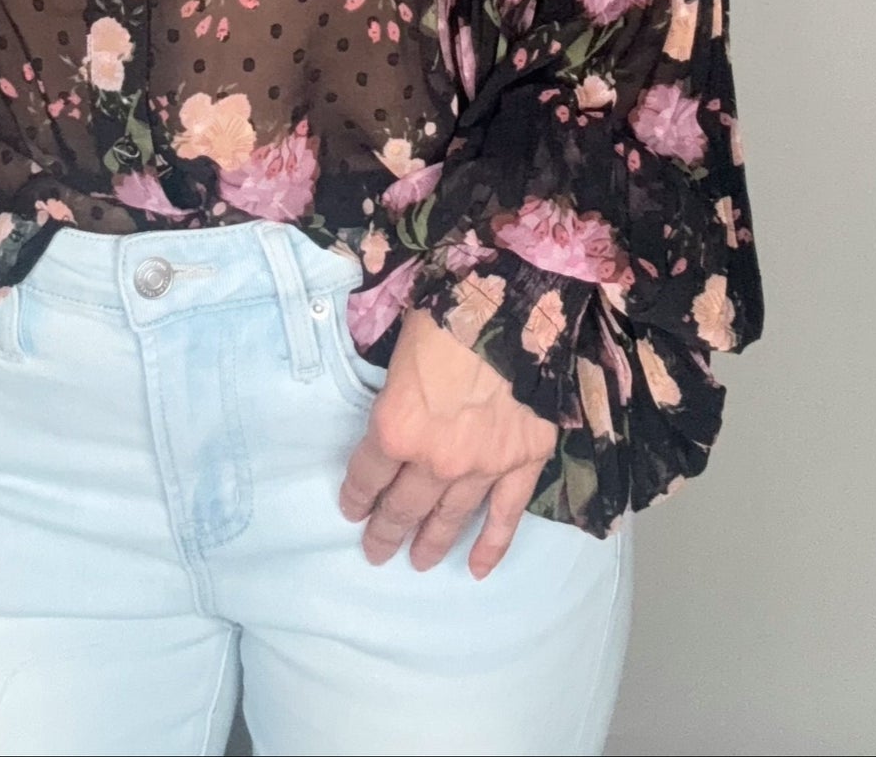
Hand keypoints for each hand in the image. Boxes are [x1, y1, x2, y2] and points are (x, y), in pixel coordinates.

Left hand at [337, 304, 558, 579]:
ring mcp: (482, 468)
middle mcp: (435, 460)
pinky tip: (476, 569)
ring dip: (430, 542)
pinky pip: (505, 517)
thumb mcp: (399, 348)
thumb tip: (395, 400)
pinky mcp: (523, 464)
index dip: (356, 495)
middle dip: (385, 530)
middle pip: (403, 506)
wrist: (514, 307)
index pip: (366, 475)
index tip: (352, 509)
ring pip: (450, 518)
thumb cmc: (447, 312)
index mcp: (395, 427)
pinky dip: (491, 547)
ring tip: (417, 561)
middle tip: (376, 550)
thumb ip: (395, 390)